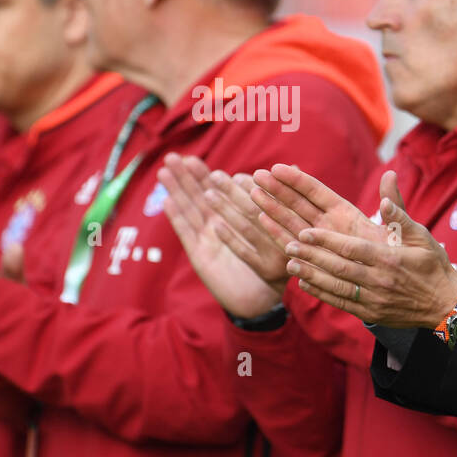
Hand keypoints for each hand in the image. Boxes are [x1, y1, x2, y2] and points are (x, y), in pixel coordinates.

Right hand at [158, 154, 283, 317]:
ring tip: (164, 170)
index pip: (221, 190)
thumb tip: (292, 168)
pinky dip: (177, 217)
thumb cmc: (274, 264)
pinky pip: (188, 233)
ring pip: (191, 209)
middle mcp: (219, 225)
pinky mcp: (200, 256)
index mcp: (235, 216)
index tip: (196, 158)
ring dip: (176, 190)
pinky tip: (167, 202)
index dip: (207, 174)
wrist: (263, 299)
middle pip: (200, 195)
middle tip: (174, 157)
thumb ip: (282, 197)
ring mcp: (207, 239)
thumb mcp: (282, 228)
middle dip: (188, 177)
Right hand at [250, 163, 389, 247]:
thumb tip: (390, 175)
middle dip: (278, 189)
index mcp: (346, 213)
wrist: (396, 284)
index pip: (317, 192)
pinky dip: (277, 233)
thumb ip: (392, 203)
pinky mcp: (313, 258)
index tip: (278, 168)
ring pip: (291, 221)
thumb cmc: (399, 254)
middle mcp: (328, 224)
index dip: (298, 180)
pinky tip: (261, 219)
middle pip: (298, 203)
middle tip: (257, 175)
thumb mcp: (398, 228)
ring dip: (272, 207)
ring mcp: (319, 241)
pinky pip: (292, 244)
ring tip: (253, 192)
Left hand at [280, 170, 456, 329]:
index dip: (327, 241)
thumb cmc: (433, 265)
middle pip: (339, 268)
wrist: (445, 304)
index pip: (353, 249)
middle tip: (290, 246)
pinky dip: (322, 293)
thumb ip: (400, 217)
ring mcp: (374, 300)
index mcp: (390, 259)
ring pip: (337, 287)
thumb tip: (384, 198)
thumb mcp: (422, 237)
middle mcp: (380, 281)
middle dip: (312, 257)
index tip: (306, 232)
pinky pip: (342, 303)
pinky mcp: (371, 313)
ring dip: (311, 276)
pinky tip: (305, 284)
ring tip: (290, 265)